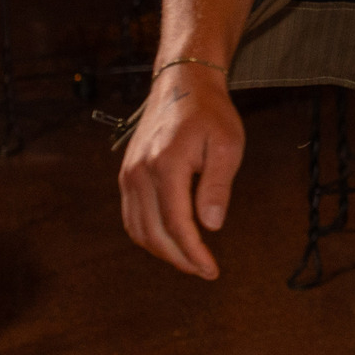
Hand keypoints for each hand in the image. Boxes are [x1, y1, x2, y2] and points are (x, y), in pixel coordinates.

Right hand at [119, 65, 243, 279]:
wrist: (181, 84)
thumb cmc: (209, 113)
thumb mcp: (227, 145)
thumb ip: (218, 186)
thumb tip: (211, 225)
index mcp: (165, 165)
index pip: (176, 224)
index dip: (193, 253)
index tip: (211, 270)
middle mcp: (139, 173)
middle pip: (153, 233)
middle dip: (179, 258)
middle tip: (204, 270)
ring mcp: (128, 175)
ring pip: (137, 229)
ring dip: (162, 251)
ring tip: (190, 260)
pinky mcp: (126, 175)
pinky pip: (132, 216)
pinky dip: (149, 235)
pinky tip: (171, 241)